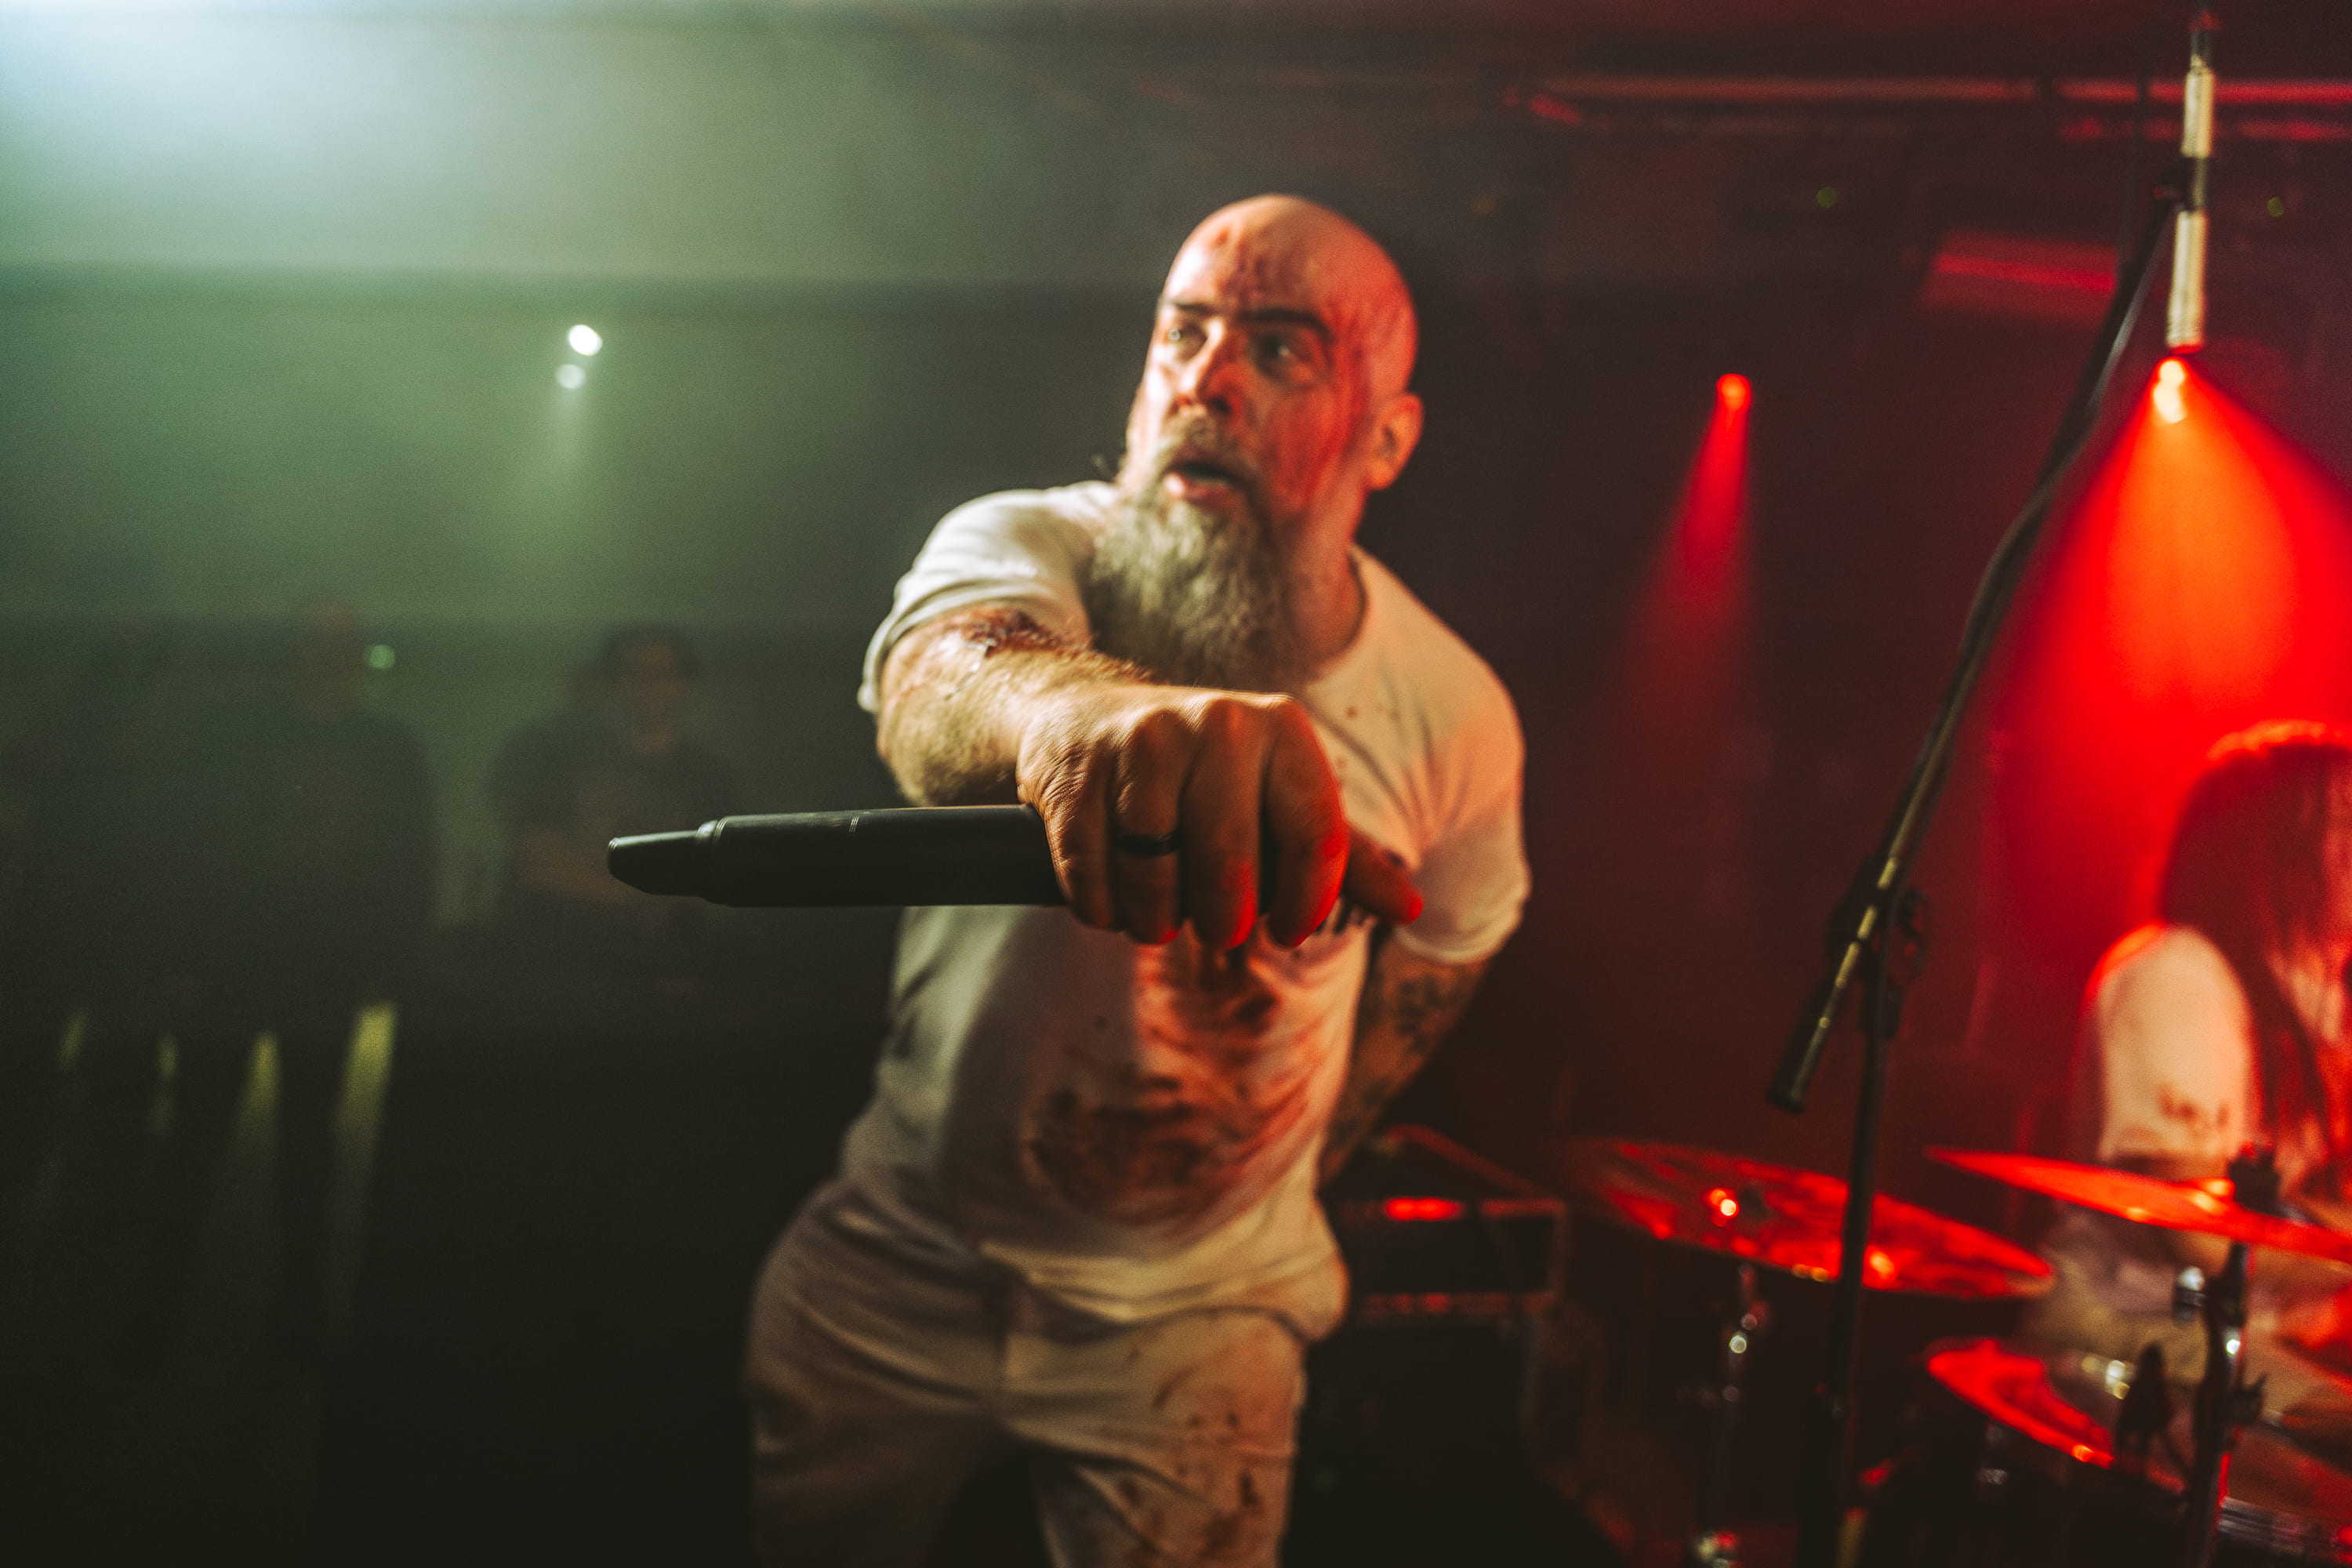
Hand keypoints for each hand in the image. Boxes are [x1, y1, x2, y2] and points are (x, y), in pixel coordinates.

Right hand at [1016, 682, 1419, 946]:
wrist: (1089, 715)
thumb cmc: (1207, 777)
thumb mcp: (1280, 800)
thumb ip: (1345, 856)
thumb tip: (1411, 907)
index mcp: (1282, 729)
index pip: (1317, 837)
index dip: (1307, 904)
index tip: (1289, 931)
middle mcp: (1220, 723)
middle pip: (1232, 867)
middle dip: (1222, 922)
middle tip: (1214, 928)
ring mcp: (1144, 740)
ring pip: (1156, 872)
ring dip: (1153, 919)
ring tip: (1156, 916)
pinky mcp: (1079, 766)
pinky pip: (1092, 869)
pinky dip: (1100, 905)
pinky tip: (1109, 901)